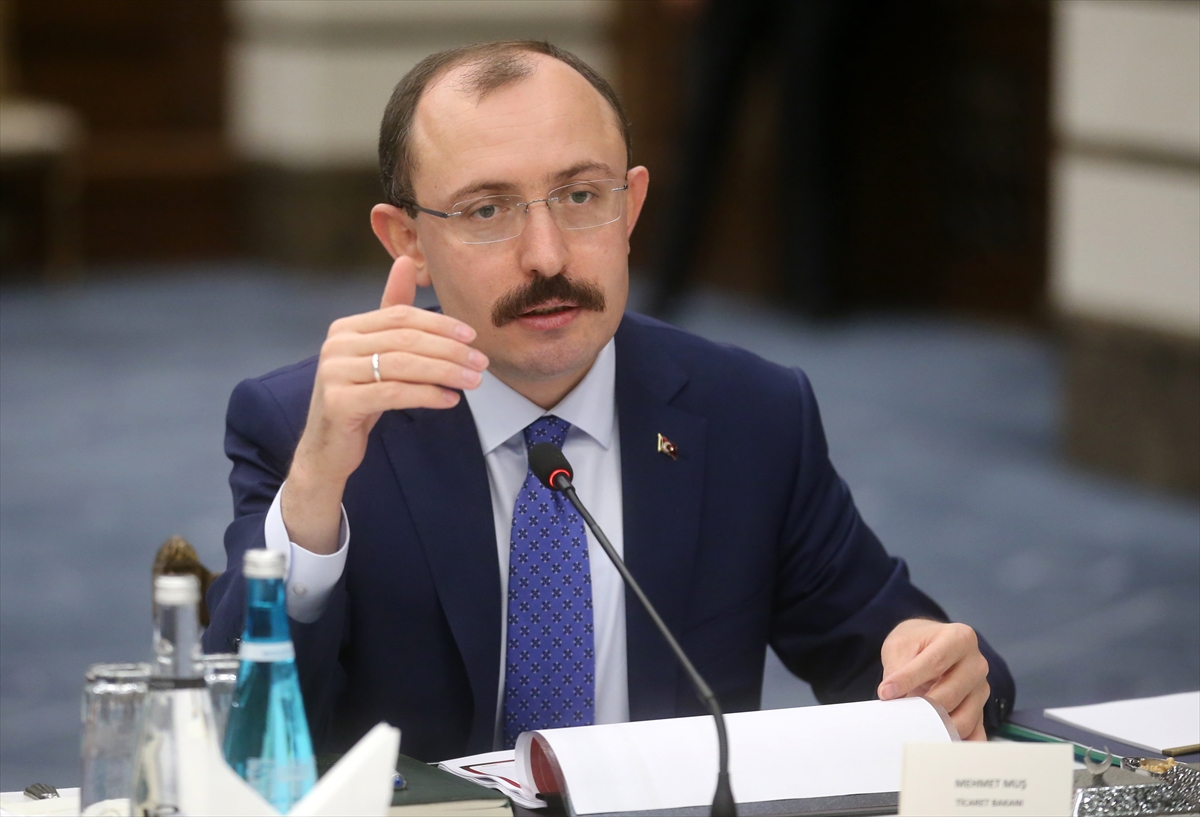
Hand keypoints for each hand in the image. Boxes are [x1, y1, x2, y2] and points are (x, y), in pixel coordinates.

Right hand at [281, 255, 487, 553]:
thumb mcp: (377, 354)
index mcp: (346, 328)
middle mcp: (336, 345)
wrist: (327, 448)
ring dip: (446, 372)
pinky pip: (394, 393)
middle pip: (405, 339)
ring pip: (403, 365)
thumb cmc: (359, 397)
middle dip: (449, 349)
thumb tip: (407, 260)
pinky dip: (427, 394)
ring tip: (474, 381)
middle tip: (481, 361)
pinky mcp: (340, 402)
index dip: (439, 324)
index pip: (401, 316)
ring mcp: (334, 373)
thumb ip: (392, 311)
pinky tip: (449, 399)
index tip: (472, 335)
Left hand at [878, 619, 990, 740]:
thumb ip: (898, 667)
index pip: (935, 662)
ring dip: (937, 726)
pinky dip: (958, 741)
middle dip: (922, 707)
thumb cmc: (917, 642)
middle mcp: (977, 664)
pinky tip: (939, 745)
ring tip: (913, 729)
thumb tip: (893, 698)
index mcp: (960, 638)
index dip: (909, 679)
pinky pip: (975, 732)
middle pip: (950, 693)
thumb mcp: (901, 644)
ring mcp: (981, 689)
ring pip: (963, 716)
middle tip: (899, 715)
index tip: (886, 693)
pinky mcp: (981, 709)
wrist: (931, 643)